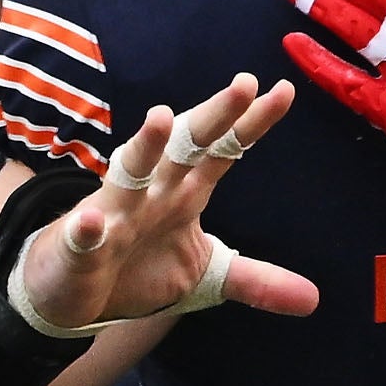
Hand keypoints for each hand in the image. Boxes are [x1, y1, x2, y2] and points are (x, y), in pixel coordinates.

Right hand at [14, 76, 315, 334]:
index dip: (251, 124)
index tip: (284, 91)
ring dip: (144, 147)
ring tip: (159, 118)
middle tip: (243, 85)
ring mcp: (114, 215)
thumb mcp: (205, 274)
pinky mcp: (80, 248)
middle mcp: (152, 193)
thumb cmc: (137, 268)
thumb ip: (256, 281)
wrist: (71, 291)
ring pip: (129, 174)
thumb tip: (313, 300)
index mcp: (184, 192)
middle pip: (184, 147)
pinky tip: (91, 221)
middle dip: (212, 117)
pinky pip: (83, 235)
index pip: (223, 151)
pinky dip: (86, 229)